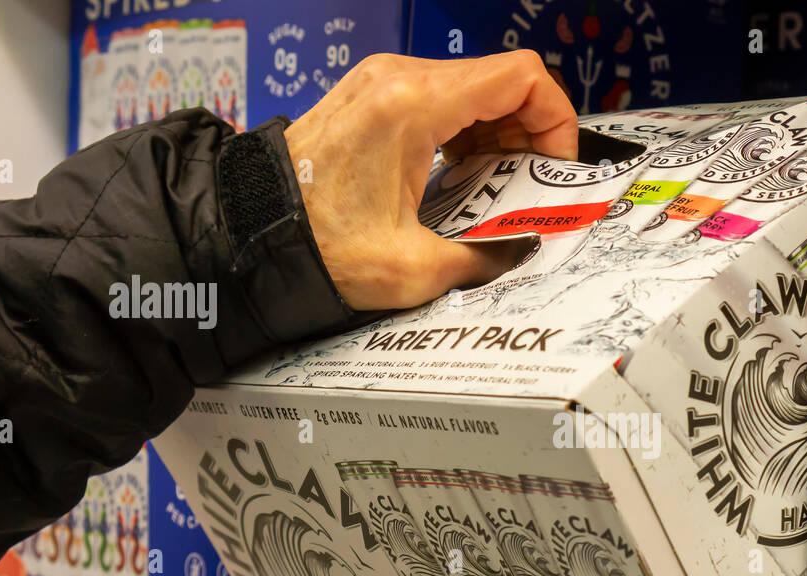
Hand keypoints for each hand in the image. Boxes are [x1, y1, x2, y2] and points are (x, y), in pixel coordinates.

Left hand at [283, 51, 578, 310]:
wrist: (250, 232)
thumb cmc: (315, 243)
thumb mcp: (414, 268)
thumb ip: (483, 258)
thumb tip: (521, 250)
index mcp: (412, 105)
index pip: (521, 77)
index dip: (556, 119)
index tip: (555, 164)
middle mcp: (398, 79)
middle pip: (502, 80)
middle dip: (530, 134)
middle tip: (530, 186)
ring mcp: (384, 83)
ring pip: (475, 87)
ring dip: (501, 133)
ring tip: (497, 186)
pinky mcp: (375, 97)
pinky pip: (444, 98)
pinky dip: (469, 131)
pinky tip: (465, 175)